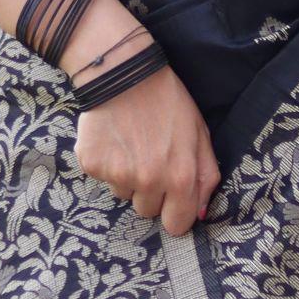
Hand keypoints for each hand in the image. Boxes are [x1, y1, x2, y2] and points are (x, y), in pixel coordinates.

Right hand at [71, 37, 221, 235]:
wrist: (124, 74)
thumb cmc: (168, 101)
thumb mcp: (199, 134)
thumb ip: (205, 175)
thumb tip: (200, 213)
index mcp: (180, 177)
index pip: (177, 224)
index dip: (175, 212)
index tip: (171, 200)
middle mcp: (149, 182)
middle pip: (147, 211)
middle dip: (150, 192)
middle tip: (149, 158)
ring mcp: (118, 176)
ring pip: (124, 195)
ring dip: (127, 177)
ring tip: (130, 143)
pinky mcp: (92, 166)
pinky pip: (102, 178)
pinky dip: (106, 163)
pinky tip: (113, 139)